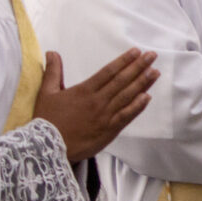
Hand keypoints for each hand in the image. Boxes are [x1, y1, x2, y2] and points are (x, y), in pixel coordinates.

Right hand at [33, 48, 158, 161]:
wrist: (47, 148)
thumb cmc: (46, 120)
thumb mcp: (46, 93)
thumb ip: (53, 72)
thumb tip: (52, 53)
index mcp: (84, 90)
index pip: (108, 71)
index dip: (124, 61)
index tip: (136, 52)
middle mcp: (97, 101)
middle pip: (122, 81)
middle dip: (139, 67)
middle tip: (152, 56)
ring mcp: (105, 116)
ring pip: (127, 96)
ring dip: (143, 83)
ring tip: (155, 72)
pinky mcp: (109, 130)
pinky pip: (126, 116)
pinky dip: (137, 106)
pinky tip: (147, 97)